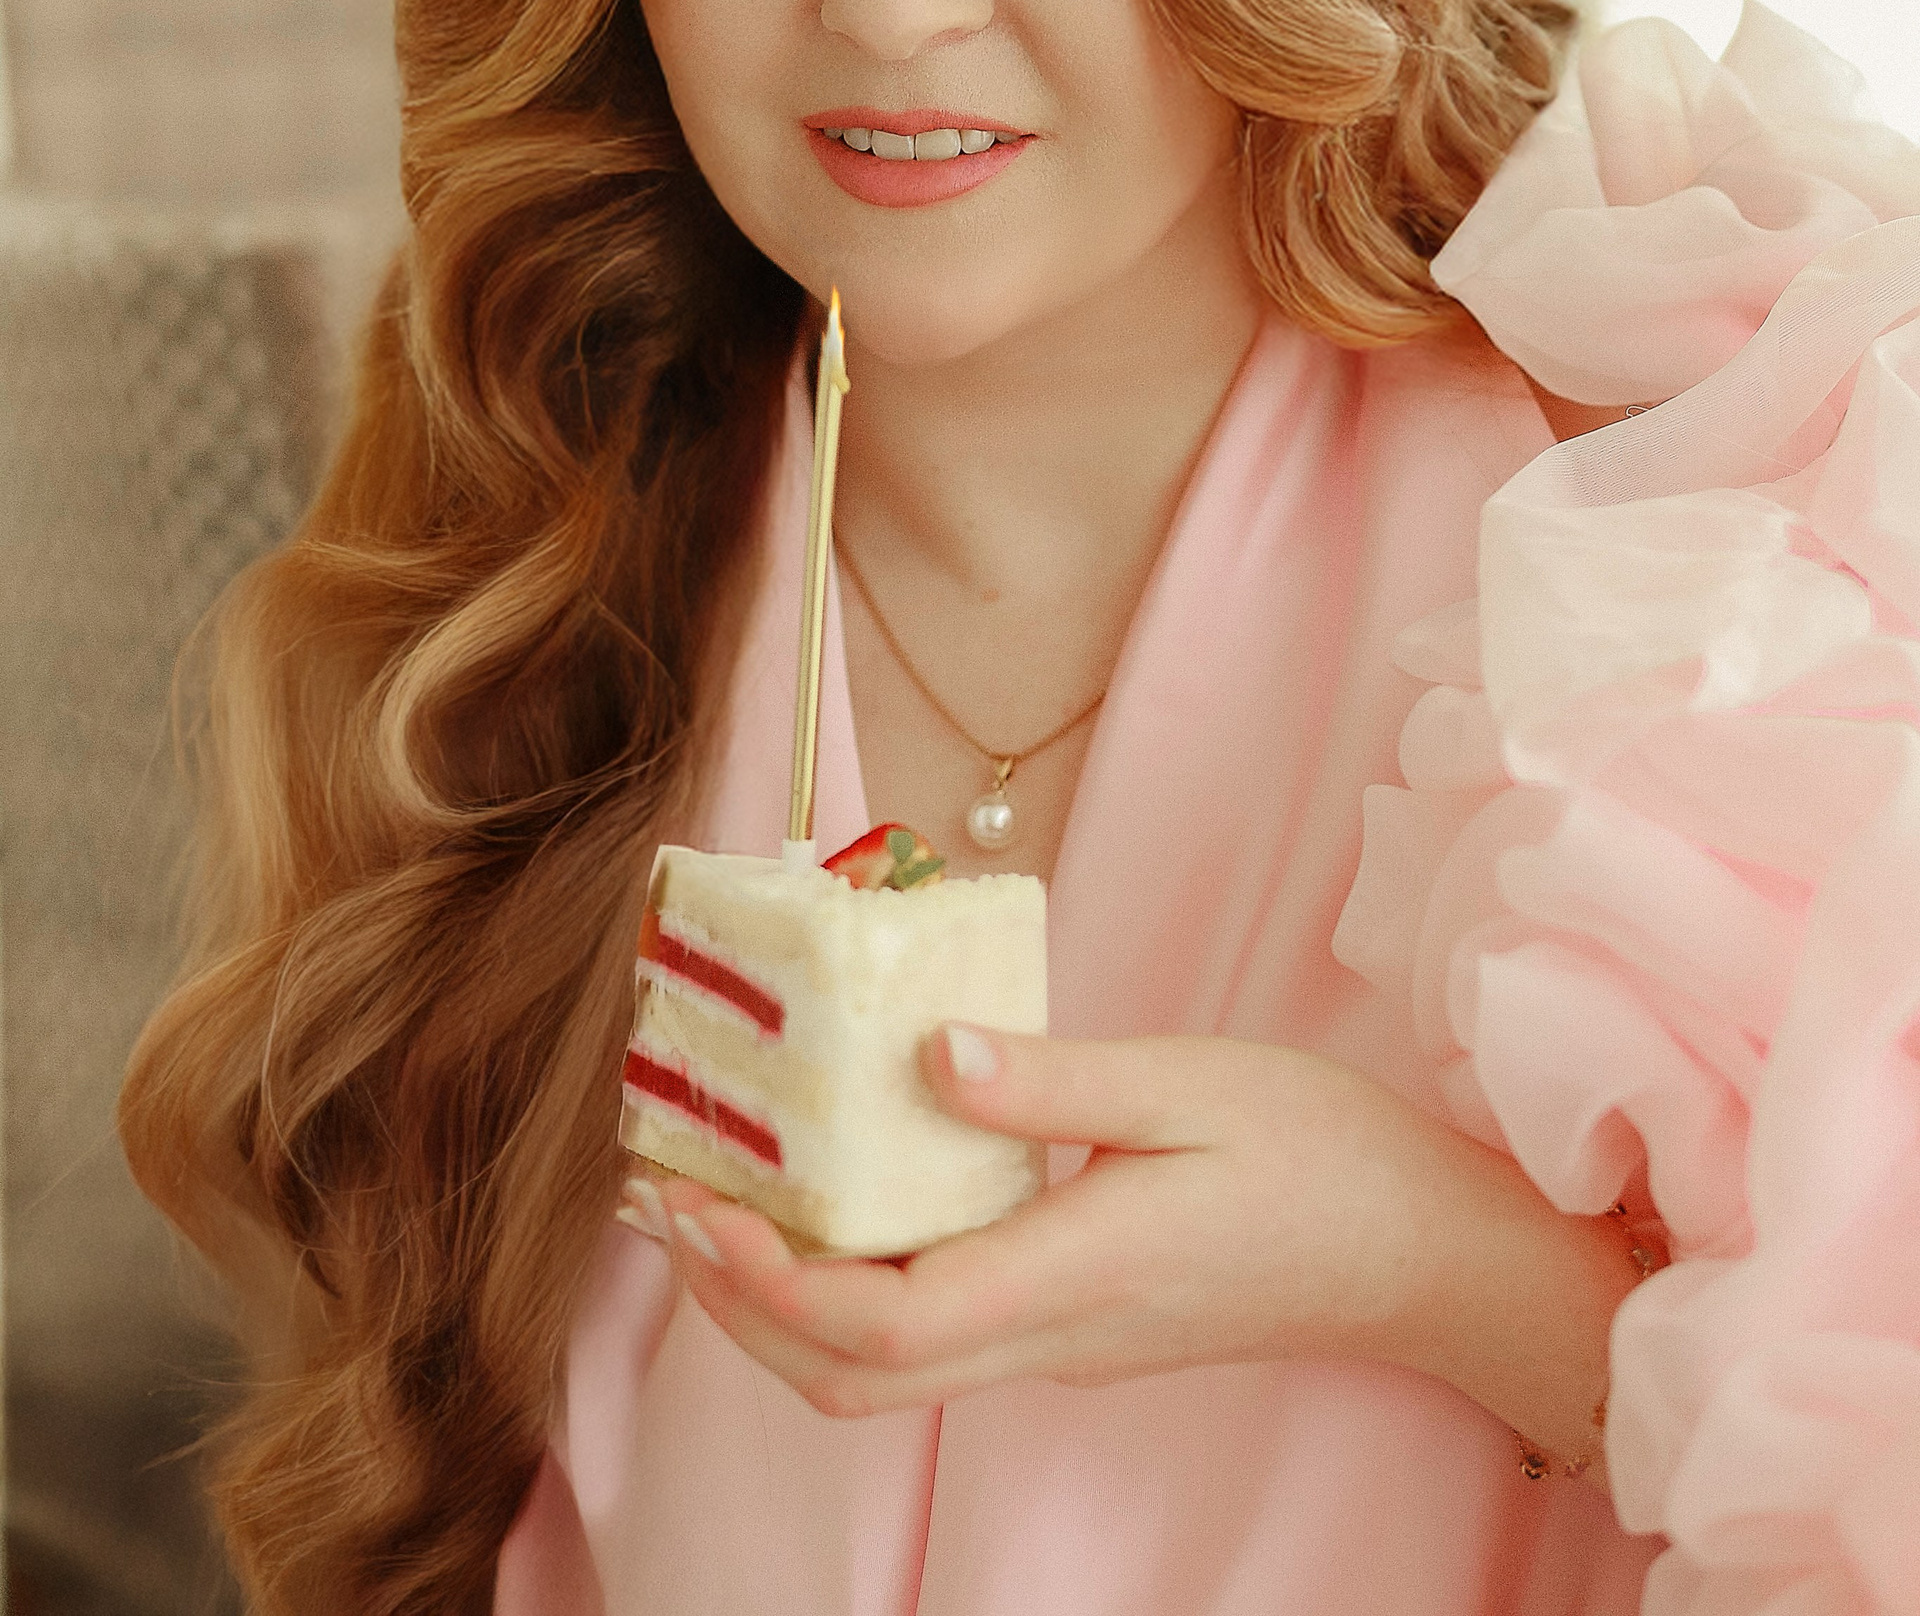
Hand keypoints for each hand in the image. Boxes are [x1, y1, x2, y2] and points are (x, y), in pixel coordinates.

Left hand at [615, 1026, 1626, 1442]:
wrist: (1425, 1257)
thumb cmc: (1322, 1159)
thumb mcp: (1189, 1085)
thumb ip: (1052, 1078)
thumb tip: (921, 1053)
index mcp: (1068, 1276)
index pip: (876, 1324)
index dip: (761, 1277)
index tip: (691, 1197)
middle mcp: (1047, 1336)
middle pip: (850, 1375)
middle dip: (738, 1299)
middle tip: (667, 1196)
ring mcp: (1060, 1344)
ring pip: (884, 1368)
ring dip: (784, 1298)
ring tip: (724, 1192)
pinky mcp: (1074, 1323)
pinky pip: (932, 1333)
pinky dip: (853, 1282)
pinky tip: (839, 1194)